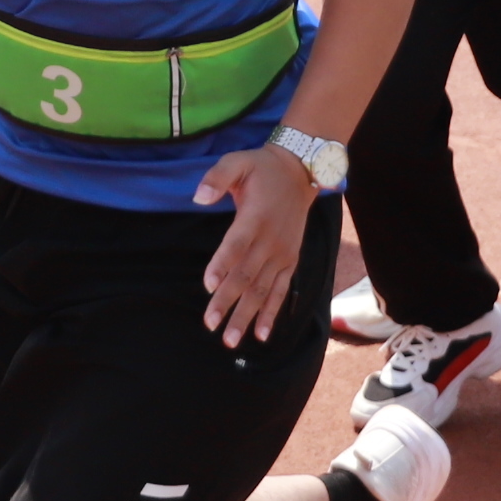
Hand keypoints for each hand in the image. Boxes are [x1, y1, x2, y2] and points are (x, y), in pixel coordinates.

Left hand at [188, 143, 316, 342]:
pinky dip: (272, 313)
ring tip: (231, 340)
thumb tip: (199, 196)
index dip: (222, 265)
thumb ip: (217, 177)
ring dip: (247, 316)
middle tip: (211, 325)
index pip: (236, 246)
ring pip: (262, 290)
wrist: (301, 170)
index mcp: (255, 218)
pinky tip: (262, 334)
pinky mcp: (290, 260)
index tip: (208, 286)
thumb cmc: (262, 168)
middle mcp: (270, 241)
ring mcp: (282, 254)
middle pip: (246, 276)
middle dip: (228, 302)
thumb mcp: (237, 161)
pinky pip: (281, 291)